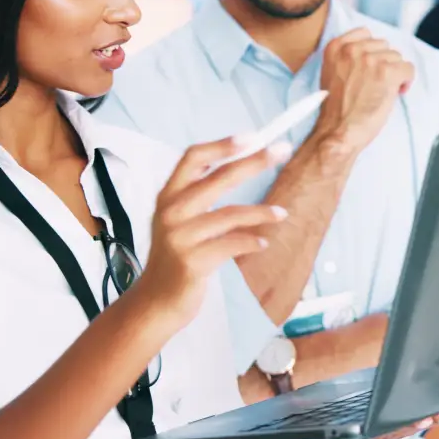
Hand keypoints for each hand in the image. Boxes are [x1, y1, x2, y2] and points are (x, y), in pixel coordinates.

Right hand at [139, 138, 291, 327]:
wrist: (156, 302)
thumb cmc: (176, 257)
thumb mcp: (178, 220)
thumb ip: (198, 195)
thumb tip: (240, 162)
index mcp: (167, 196)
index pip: (194, 157)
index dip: (223, 145)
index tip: (253, 137)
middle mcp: (170, 211)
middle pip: (219, 177)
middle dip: (254, 162)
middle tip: (282, 151)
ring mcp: (180, 237)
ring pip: (231, 214)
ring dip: (261, 212)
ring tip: (282, 214)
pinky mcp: (192, 261)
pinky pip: (232, 244)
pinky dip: (252, 241)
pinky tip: (262, 243)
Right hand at [313, 28, 414, 154]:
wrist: (338, 131)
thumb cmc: (336, 110)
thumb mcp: (333, 74)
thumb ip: (348, 60)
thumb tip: (374, 56)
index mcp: (336, 47)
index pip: (365, 33)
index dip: (372, 52)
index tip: (372, 66)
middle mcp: (352, 49)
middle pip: (383, 46)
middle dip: (384, 63)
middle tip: (378, 83)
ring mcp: (370, 59)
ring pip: (397, 57)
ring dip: (394, 73)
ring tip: (385, 91)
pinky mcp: (387, 72)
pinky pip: (408, 69)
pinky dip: (406, 81)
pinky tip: (396, 92)